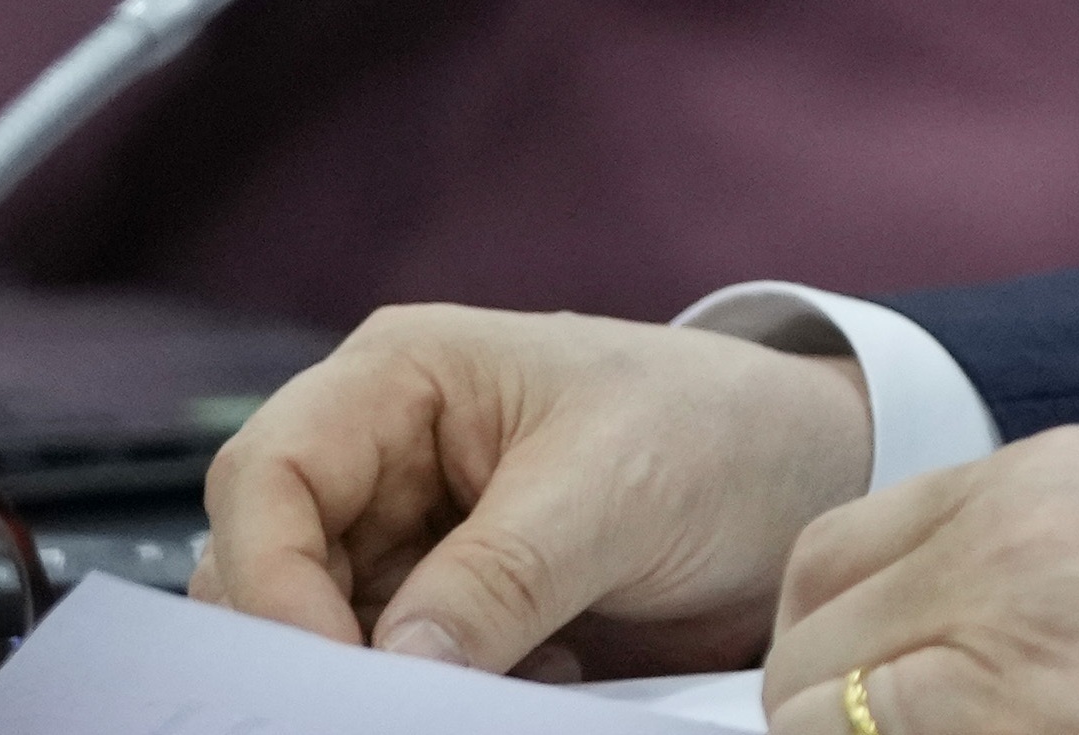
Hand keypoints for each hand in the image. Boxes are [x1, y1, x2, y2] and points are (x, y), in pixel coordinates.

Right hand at [195, 306, 875, 675]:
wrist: (811, 486)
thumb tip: (391, 668)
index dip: (270, 579)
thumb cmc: (720, 434)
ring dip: (383, 679)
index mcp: (401, 378)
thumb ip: (499, 575)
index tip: (330, 668)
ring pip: (322, 634)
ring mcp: (410, 541)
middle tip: (391, 701)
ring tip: (497, 680)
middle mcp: (383, 456)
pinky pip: (391, 675)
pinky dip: (435, 698)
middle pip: (267, 567)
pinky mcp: (450, 614)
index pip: (267, 478)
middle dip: (316, 645)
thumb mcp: (616, 490)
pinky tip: (533, 682)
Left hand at [760, 426, 1078, 734]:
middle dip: (816, 720)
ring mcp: (1008, 660)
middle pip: (803, 657)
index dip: (817, 646)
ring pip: (822, 725)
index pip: (825, 562)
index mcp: (1028, 481)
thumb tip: (901, 643)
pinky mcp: (1030, 733)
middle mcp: (1000, 552)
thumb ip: (1015, 551)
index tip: (842, 699)